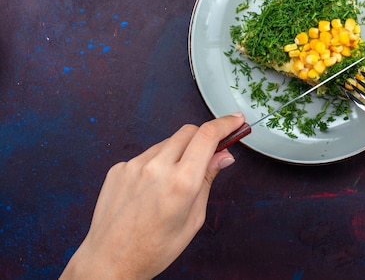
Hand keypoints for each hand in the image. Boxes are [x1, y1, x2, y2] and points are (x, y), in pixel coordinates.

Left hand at [61, 113, 243, 278]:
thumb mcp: (193, 219)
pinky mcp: (119, 168)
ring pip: (167, 143)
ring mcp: (134, 165)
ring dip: (179, 152)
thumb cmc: (153, 248)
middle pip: (189, 132)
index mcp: (181, 183)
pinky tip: (152, 189)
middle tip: (210, 153)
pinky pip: (146, 155)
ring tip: (173, 182)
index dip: (226, 124)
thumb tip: (223, 157)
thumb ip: (207, 181)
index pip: (208, 136)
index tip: (236, 120)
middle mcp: (157, 168)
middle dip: (203, 137)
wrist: (110, 261)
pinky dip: (156, 164)